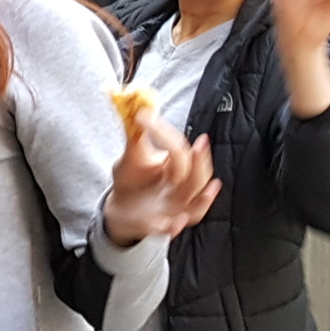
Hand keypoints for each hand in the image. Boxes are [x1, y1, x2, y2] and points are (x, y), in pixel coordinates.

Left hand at [104, 108, 218, 244]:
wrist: (120, 208)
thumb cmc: (132, 179)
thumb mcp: (132, 154)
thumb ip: (136, 131)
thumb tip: (134, 101)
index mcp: (177, 167)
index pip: (180, 150)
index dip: (164, 133)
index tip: (144, 114)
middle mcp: (180, 189)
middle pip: (198, 178)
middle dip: (202, 162)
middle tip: (201, 143)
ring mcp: (172, 210)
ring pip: (195, 208)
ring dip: (202, 199)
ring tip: (210, 187)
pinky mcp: (157, 226)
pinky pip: (169, 230)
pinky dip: (171, 227)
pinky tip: (172, 223)